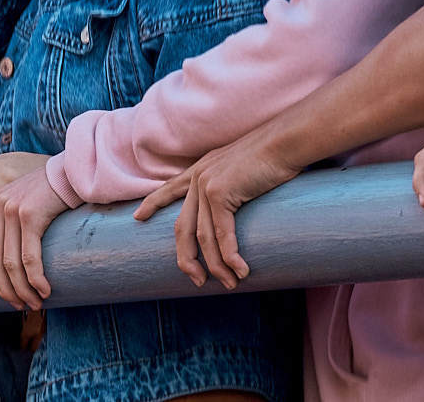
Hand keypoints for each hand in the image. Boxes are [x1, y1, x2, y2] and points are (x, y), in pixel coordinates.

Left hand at [0, 165, 72, 310]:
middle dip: (6, 288)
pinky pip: (29, 258)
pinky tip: (45, 290)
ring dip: (23, 289)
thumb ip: (10, 210)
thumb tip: (5, 235)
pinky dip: (36, 279)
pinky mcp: (31, 216)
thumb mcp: (24, 195)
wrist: (74, 170)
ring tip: (35, 303)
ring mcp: (12, 210)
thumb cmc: (54, 187)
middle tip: (19, 304)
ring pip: (11, 263)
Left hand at [134, 135, 296, 291]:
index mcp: (201, 169)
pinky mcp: (220, 192)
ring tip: (231, 283)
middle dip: (187, 259)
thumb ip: (232, 184)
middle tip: (197, 280)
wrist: (285, 141)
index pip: (170, 188)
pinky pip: (222, 234)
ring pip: (204, 238)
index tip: (138, 217)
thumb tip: (236, 205)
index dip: (153, 203)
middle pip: (182, 227)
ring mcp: (206, 185)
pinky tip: (240, 270)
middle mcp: (198, 177)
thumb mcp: (242, 168)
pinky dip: (231, 257)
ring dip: (217, 266)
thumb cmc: (273, 156)